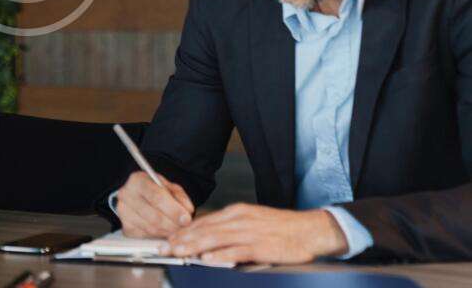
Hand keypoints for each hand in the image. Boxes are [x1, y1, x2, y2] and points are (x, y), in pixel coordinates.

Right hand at [118, 171, 194, 237]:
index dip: (174, 210)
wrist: (138, 195)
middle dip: (173, 224)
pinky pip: (146, 236)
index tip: (186, 219)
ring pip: (151, 228)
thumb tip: (187, 211)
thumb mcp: (169, 186)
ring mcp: (124, 212)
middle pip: (154, 216)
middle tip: (185, 227)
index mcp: (138, 180)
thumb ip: (179, 196)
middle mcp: (126, 195)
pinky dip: (158, 236)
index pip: (157, 196)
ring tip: (177, 229)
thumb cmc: (154, 189)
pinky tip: (165, 231)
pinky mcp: (126, 227)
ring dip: (168, 232)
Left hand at [167, 203, 347, 264]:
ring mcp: (250, 231)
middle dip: (181, 239)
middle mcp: (239, 219)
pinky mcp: (261, 245)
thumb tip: (208, 240)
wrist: (310, 230)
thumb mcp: (251, 222)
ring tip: (178, 252)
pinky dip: (221, 255)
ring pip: (216, 238)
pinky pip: (237, 250)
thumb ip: (230, 230)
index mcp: (236, 213)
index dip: (183, 232)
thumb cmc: (281, 229)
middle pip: (204, 229)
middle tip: (163, 248)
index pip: (203, 222)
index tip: (167, 239)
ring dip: (194, 246)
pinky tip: (208, 259)